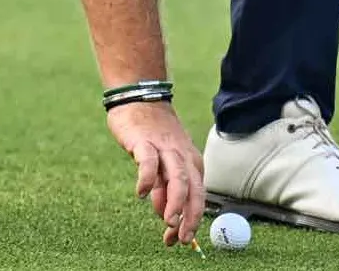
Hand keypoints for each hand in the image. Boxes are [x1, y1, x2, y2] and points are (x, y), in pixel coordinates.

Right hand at [107, 101, 204, 246]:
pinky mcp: (145, 142)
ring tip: (168, 221)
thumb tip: (164, 214)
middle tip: (182, 238)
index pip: (197, 196)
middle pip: (193, 190)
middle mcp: (182, 157)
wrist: (140, 98)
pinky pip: (148, 162)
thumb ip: (164, 188)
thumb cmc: (152, 134)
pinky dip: (147, 179)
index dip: (192, 220)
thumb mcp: (162, 164)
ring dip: (175, 201)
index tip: (182, 240)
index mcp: (191, 163)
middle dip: (190, 216)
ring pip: (178, 178)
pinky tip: (140, 194)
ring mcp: (164, 149)